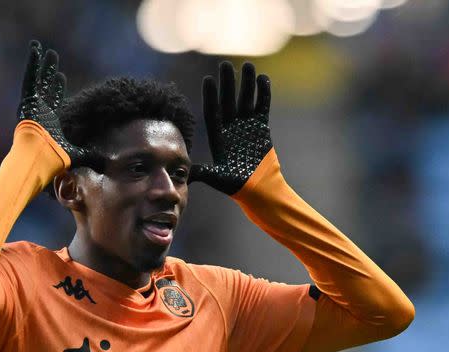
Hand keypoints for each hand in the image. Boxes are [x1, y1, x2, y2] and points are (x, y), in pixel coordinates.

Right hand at [18, 40, 103, 170]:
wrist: (40, 157)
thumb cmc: (56, 158)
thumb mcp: (77, 154)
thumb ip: (90, 155)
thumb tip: (106, 163)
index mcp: (48, 122)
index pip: (53, 101)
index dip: (57, 89)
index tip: (61, 77)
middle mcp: (39, 112)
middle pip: (45, 87)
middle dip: (49, 72)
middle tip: (52, 57)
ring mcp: (32, 106)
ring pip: (36, 80)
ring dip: (40, 64)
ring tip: (39, 47)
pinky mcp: (27, 101)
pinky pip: (30, 79)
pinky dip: (32, 64)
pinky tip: (35, 49)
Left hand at [190, 62, 272, 194]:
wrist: (257, 189)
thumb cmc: (235, 185)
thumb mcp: (215, 177)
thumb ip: (201, 172)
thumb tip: (184, 174)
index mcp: (219, 137)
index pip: (213, 112)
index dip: (211, 96)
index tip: (208, 80)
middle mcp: (231, 129)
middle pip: (228, 101)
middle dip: (228, 83)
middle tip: (225, 64)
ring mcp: (247, 127)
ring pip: (246, 100)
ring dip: (247, 84)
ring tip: (248, 65)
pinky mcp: (262, 129)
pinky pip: (262, 107)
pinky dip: (263, 94)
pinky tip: (262, 79)